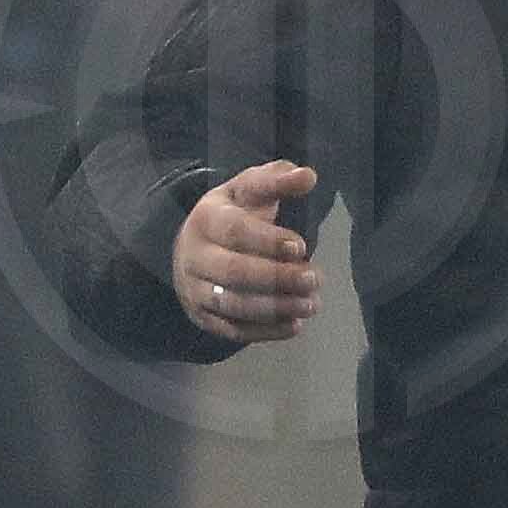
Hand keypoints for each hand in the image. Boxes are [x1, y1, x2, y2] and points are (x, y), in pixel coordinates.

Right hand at [178, 162, 321, 345]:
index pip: (235, 231)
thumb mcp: (249, 190)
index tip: (301, 246)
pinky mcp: (203, 318)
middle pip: (234, 272)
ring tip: (311, 305)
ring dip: (276, 308)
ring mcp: (195, 289)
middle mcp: (194, 255)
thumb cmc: (232, 214)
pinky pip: (233, 330)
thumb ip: (277, 181)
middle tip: (314, 279)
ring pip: (233, 304)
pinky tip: (294, 326)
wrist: (192, 248)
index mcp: (207, 219)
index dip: (268, 240)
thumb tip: (308, 176)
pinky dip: (265, 331)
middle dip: (277, 278)